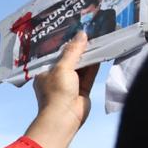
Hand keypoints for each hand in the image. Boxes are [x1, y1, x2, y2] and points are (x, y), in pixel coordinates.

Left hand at [24, 31, 99, 147]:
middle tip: (91, 30)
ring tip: (99, 38)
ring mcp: (69, 83)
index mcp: (44, 71)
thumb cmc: (56, 92)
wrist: (64, 118)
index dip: (65, 42)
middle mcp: (56, 76)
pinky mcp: (81, 89)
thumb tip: (81, 34)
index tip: (75, 28)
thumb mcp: (63, 67)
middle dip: (79, 47)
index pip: (55, 53)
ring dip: (89, 54)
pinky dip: (95, 64)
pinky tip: (102, 52)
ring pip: (81, 65)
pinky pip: (89, 73)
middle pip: (69, 58)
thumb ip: (73, 51)